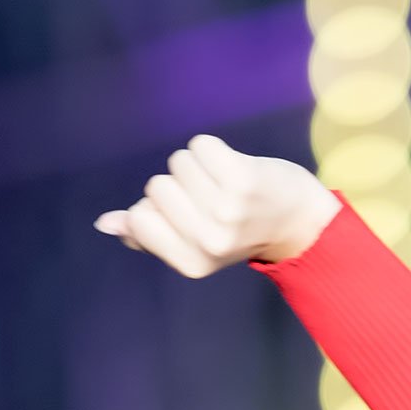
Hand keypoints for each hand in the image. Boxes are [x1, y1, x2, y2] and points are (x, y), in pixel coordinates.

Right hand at [94, 135, 341, 275]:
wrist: (304, 220)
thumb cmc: (243, 229)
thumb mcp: (197, 244)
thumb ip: (149, 235)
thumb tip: (106, 222)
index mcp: (193, 264)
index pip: (139, 217)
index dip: (159, 208)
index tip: (192, 215)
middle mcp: (211, 241)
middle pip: (157, 186)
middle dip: (181, 185)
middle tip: (216, 198)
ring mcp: (228, 209)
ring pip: (178, 162)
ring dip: (198, 165)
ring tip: (227, 183)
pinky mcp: (245, 179)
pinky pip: (201, 145)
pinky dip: (213, 149)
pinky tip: (235, 165)